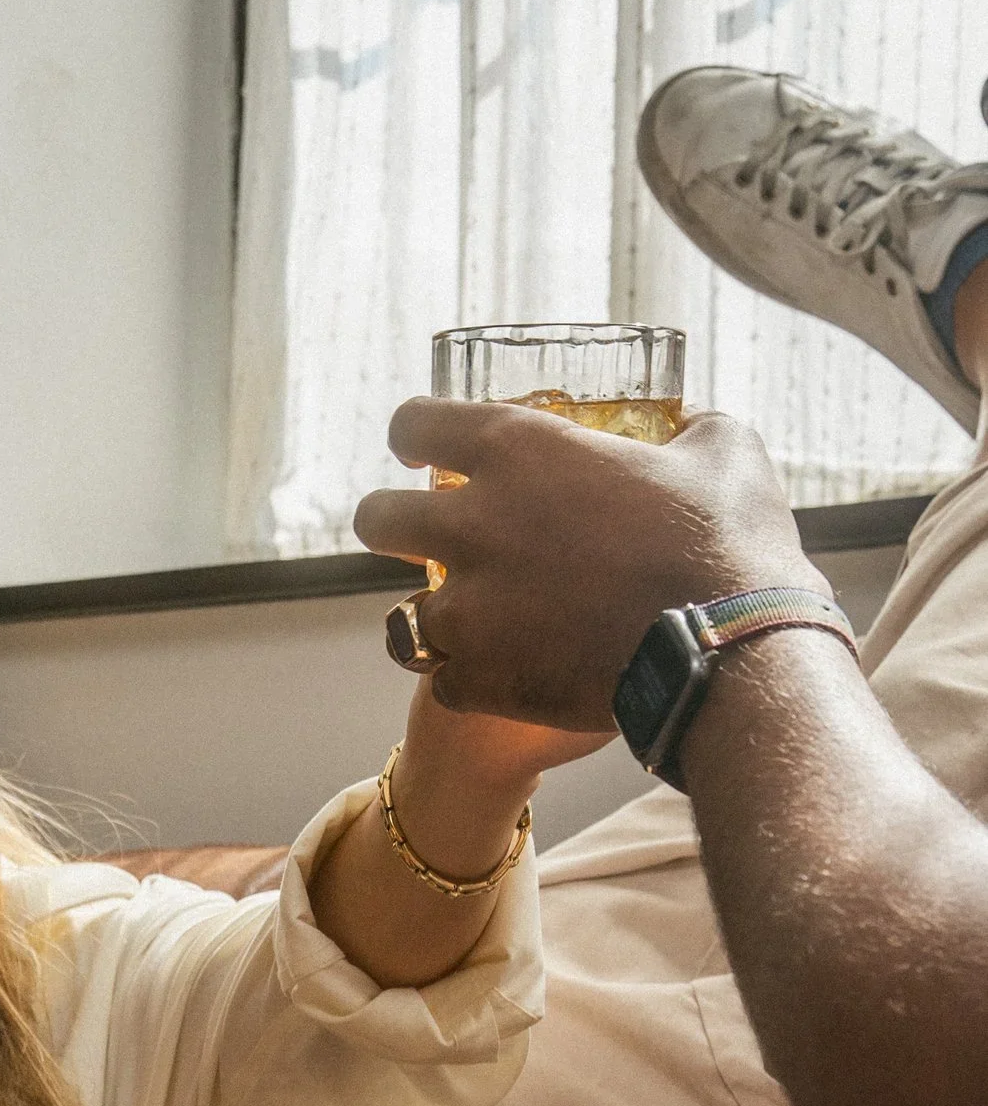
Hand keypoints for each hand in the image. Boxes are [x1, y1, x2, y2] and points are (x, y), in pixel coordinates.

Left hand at [355, 402, 814, 743]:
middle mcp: (474, 526)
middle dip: (394, 524)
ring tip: (471, 621)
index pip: (416, 424)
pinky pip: (444, 681)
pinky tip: (504, 674)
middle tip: (423, 537)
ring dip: (436, 615)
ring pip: (403, 615)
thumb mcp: (724, 452)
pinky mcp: (479, 680)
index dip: (416, 434)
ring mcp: (469, 610)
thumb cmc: (730, 542)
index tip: (424, 449)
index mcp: (520, 451)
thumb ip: (688, 430)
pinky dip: (472, 679)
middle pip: (376, 519)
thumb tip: (689, 429)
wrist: (728, 655)